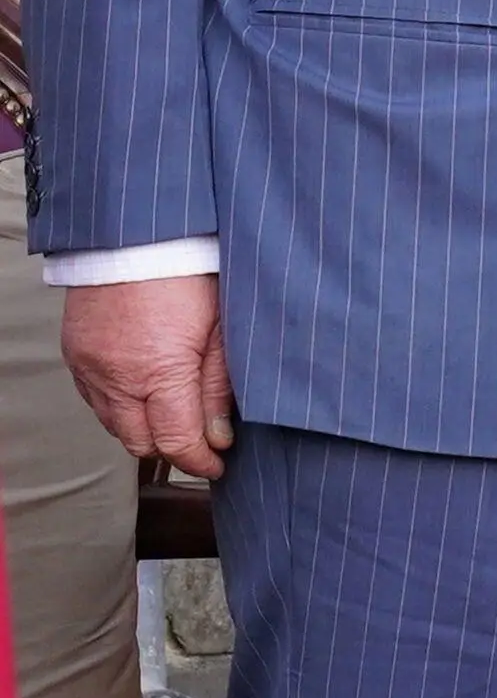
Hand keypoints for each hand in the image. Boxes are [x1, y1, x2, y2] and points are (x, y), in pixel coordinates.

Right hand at [61, 275, 235, 477]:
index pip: (176, 442)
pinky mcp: (75, 354)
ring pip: (114, 425)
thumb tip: (218, 437)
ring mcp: (90, 367)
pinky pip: (94, 399)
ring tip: (172, 411)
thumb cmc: (185, 271)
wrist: (137, 232)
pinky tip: (141, 390)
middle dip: (172, 448)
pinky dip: (118, 405)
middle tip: (198, 439)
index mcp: (159, 372)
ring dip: (143, 428)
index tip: (216, 464)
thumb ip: (217, 388)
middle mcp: (117, 377)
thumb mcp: (220, 330)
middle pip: (141, 443)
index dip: (200, 461)